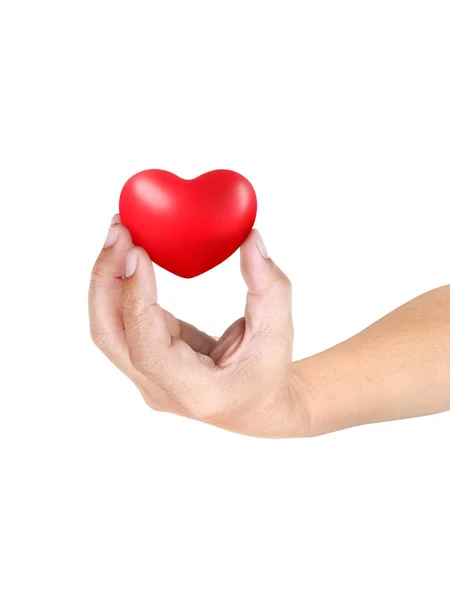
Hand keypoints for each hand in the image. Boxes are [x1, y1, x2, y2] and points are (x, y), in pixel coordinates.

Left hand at [89, 215, 310, 437]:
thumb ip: (269, 287)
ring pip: (107, 328)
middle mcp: (160, 389)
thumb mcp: (279, 331)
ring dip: (107, 279)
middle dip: (107, 279)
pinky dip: (119, 286)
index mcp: (195, 390)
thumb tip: (250, 239)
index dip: (137, 299)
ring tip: (119, 234)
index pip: (148, 348)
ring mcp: (146, 377)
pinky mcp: (144, 359)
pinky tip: (129, 253)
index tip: (138, 252)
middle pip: (111, 336)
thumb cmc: (267, 373)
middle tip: (120, 231)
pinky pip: (120, 322)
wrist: (255, 405)